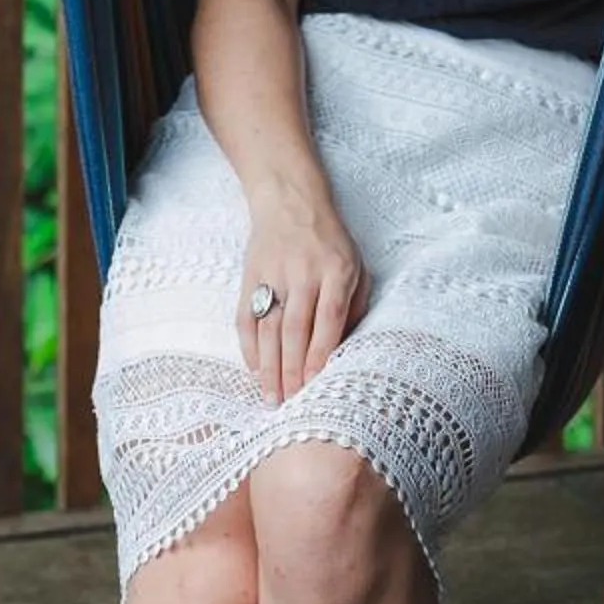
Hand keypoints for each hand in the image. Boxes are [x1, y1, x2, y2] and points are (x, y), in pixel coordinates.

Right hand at [237, 195, 370, 405]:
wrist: (290, 199)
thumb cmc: (330, 241)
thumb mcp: (357, 264)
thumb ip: (356, 305)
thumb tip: (346, 349)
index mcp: (336, 269)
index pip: (329, 318)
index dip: (321, 354)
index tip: (316, 385)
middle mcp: (304, 271)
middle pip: (296, 329)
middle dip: (293, 371)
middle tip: (291, 405)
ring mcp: (274, 272)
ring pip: (270, 327)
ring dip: (270, 366)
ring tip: (272, 398)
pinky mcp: (251, 273)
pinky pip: (246, 315)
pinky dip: (249, 345)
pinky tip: (255, 369)